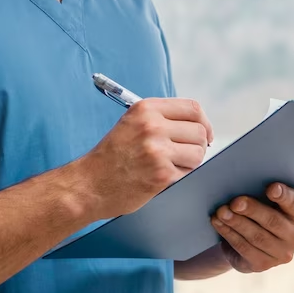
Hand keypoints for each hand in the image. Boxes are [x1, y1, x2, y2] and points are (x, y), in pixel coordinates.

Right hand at [75, 98, 213, 219]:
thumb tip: (198, 125)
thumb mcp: (131, 123)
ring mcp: (157, 151)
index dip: (204, 123)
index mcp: (146, 109)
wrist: (89, 184)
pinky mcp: (161, 174)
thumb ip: (161, 118)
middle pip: (199, 132)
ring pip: (198, 154)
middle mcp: (152, 126)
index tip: (204, 134)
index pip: (193, 108)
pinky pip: (188, 173)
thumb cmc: (111, 156)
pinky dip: (180, 177)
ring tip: (171, 167)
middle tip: (184, 155)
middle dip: (197, 146)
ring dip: (190, 163)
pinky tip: (163, 178)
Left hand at [211, 183, 293, 273]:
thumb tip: (244, 181)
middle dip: (252, 210)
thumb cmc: (261, 211)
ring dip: (236, 222)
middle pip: (273, 221)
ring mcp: (281, 254)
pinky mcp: (263, 264)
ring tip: (221, 211)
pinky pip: (244, 248)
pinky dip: (229, 233)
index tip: (270, 188)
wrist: (251, 241)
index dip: (283, 196)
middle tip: (235, 202)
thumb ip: (264, 192)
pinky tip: (218, 223)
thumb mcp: (267, 201)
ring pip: (256, 236)